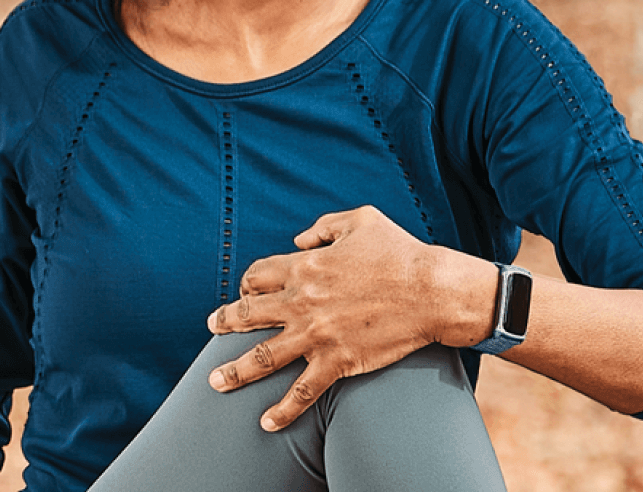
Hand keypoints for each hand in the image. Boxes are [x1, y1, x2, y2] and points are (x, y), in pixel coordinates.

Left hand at [205, 205, 491, 430]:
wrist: (430, 290)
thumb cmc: (398, 251)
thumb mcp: (359, 220)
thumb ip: (322, 227)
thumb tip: (298, 241)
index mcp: (305, 267)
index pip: (258, 276)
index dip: (248, 282)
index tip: (247, 290)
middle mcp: (302, 302)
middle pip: (249, 314)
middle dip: (225, 321)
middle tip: (212, 327)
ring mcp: (317, 334)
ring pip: (264, 357)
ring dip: (235, 371)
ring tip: (214, 382)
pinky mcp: (337, 361)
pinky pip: (302, 391)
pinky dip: (283, 409)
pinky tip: (267, 422)